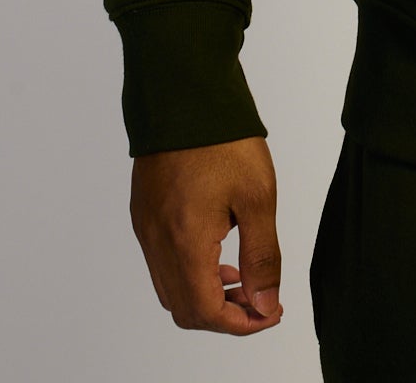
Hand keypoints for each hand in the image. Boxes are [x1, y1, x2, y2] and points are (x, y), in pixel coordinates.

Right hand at [129, 135, 284, 332]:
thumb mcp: (258, 196)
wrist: (184, 91)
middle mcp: (157, 241)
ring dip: (205, 294)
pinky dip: (188, 271)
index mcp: (184, 241)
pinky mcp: (144, 212)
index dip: (241, 323)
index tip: (271, 312)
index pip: (206, 312)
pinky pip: (161, 262)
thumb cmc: (224, 138)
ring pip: (170, 288)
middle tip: (260, 297)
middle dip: (225, 314)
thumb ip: (261, 256)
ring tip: (241, 275)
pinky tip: (216, 249)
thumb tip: (266, 305)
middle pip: (184, 309)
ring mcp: (146, 227)